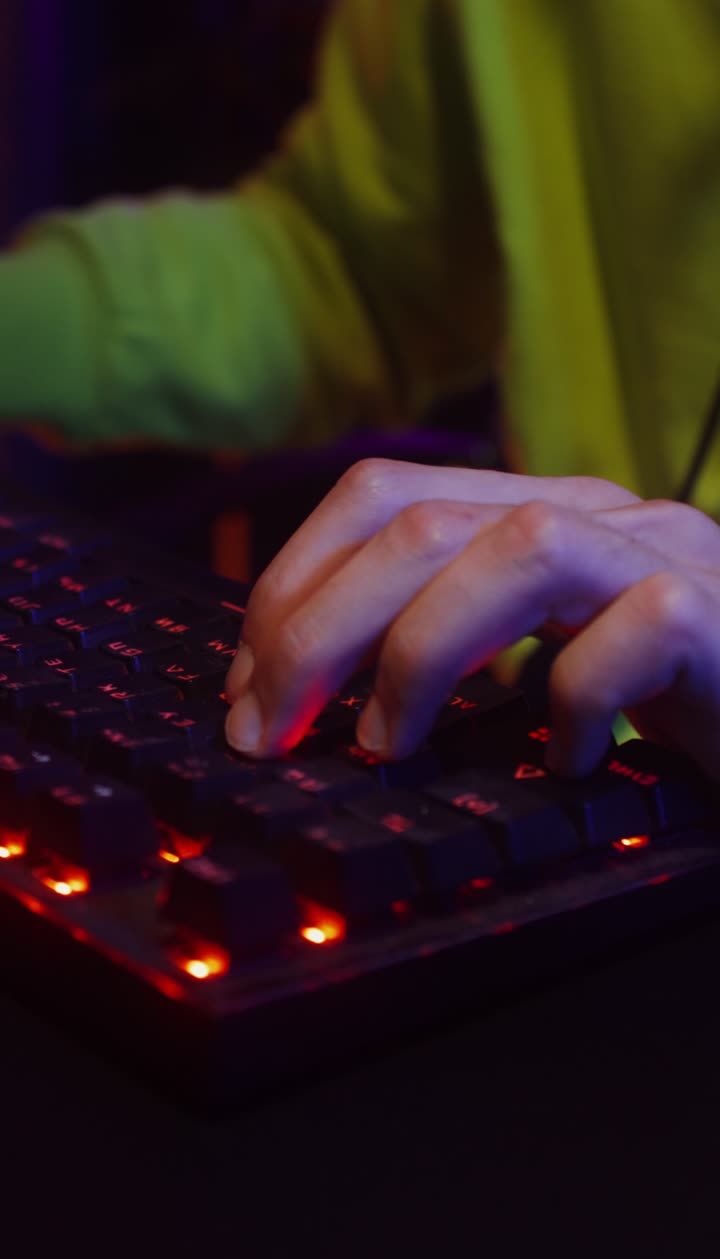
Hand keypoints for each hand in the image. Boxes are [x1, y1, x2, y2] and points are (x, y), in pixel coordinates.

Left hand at [224, 459, 719, 777]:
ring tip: (384, 746)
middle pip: (421, 520)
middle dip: (317, 627)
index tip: (248, 685)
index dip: (294, 581)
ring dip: (419, 655)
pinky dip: (574, 704)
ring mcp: (662, 558)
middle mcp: (591, 516)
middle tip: (268, 729)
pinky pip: (634, 635)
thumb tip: (300, 688)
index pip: (381, 494)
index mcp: (530, 513)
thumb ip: (446, 645)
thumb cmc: (658, 698)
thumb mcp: (530, 659)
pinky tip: (556, 764)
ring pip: (517, 552)